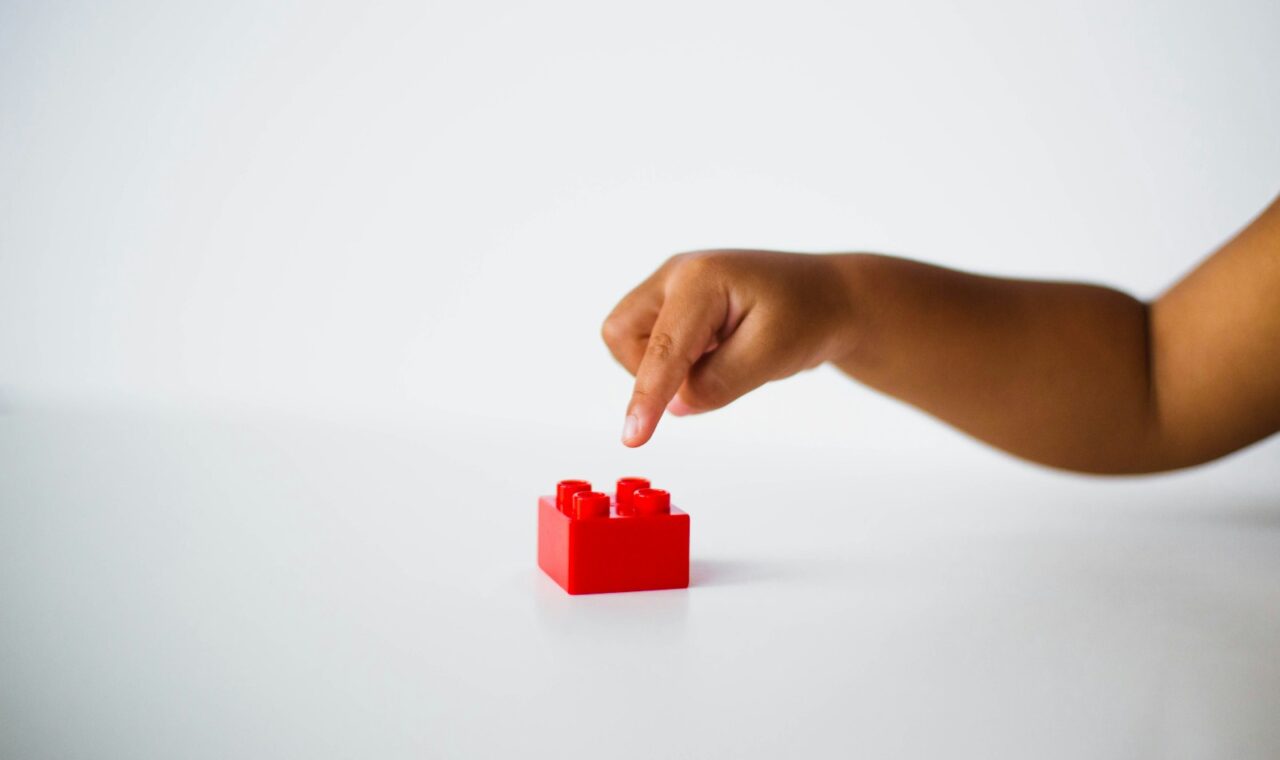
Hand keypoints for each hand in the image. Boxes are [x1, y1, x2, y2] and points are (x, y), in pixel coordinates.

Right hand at [602, 250, 855, 445]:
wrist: (829, 298)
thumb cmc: (809, 316)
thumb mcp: (772, 355)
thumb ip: (719, 383)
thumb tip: (674, 405)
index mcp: (701, 279)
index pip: (662, 349)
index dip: (646, 396)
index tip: (632, 438)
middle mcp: (677, 274)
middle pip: (623, 334)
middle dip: (648, 370)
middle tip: (705, 378)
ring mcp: (673, 285)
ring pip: (631, 340)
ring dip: (662, 367)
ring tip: (720, 359)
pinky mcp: (675, 303)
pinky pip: (650, 341)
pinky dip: (673, 361)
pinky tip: (716, 352)